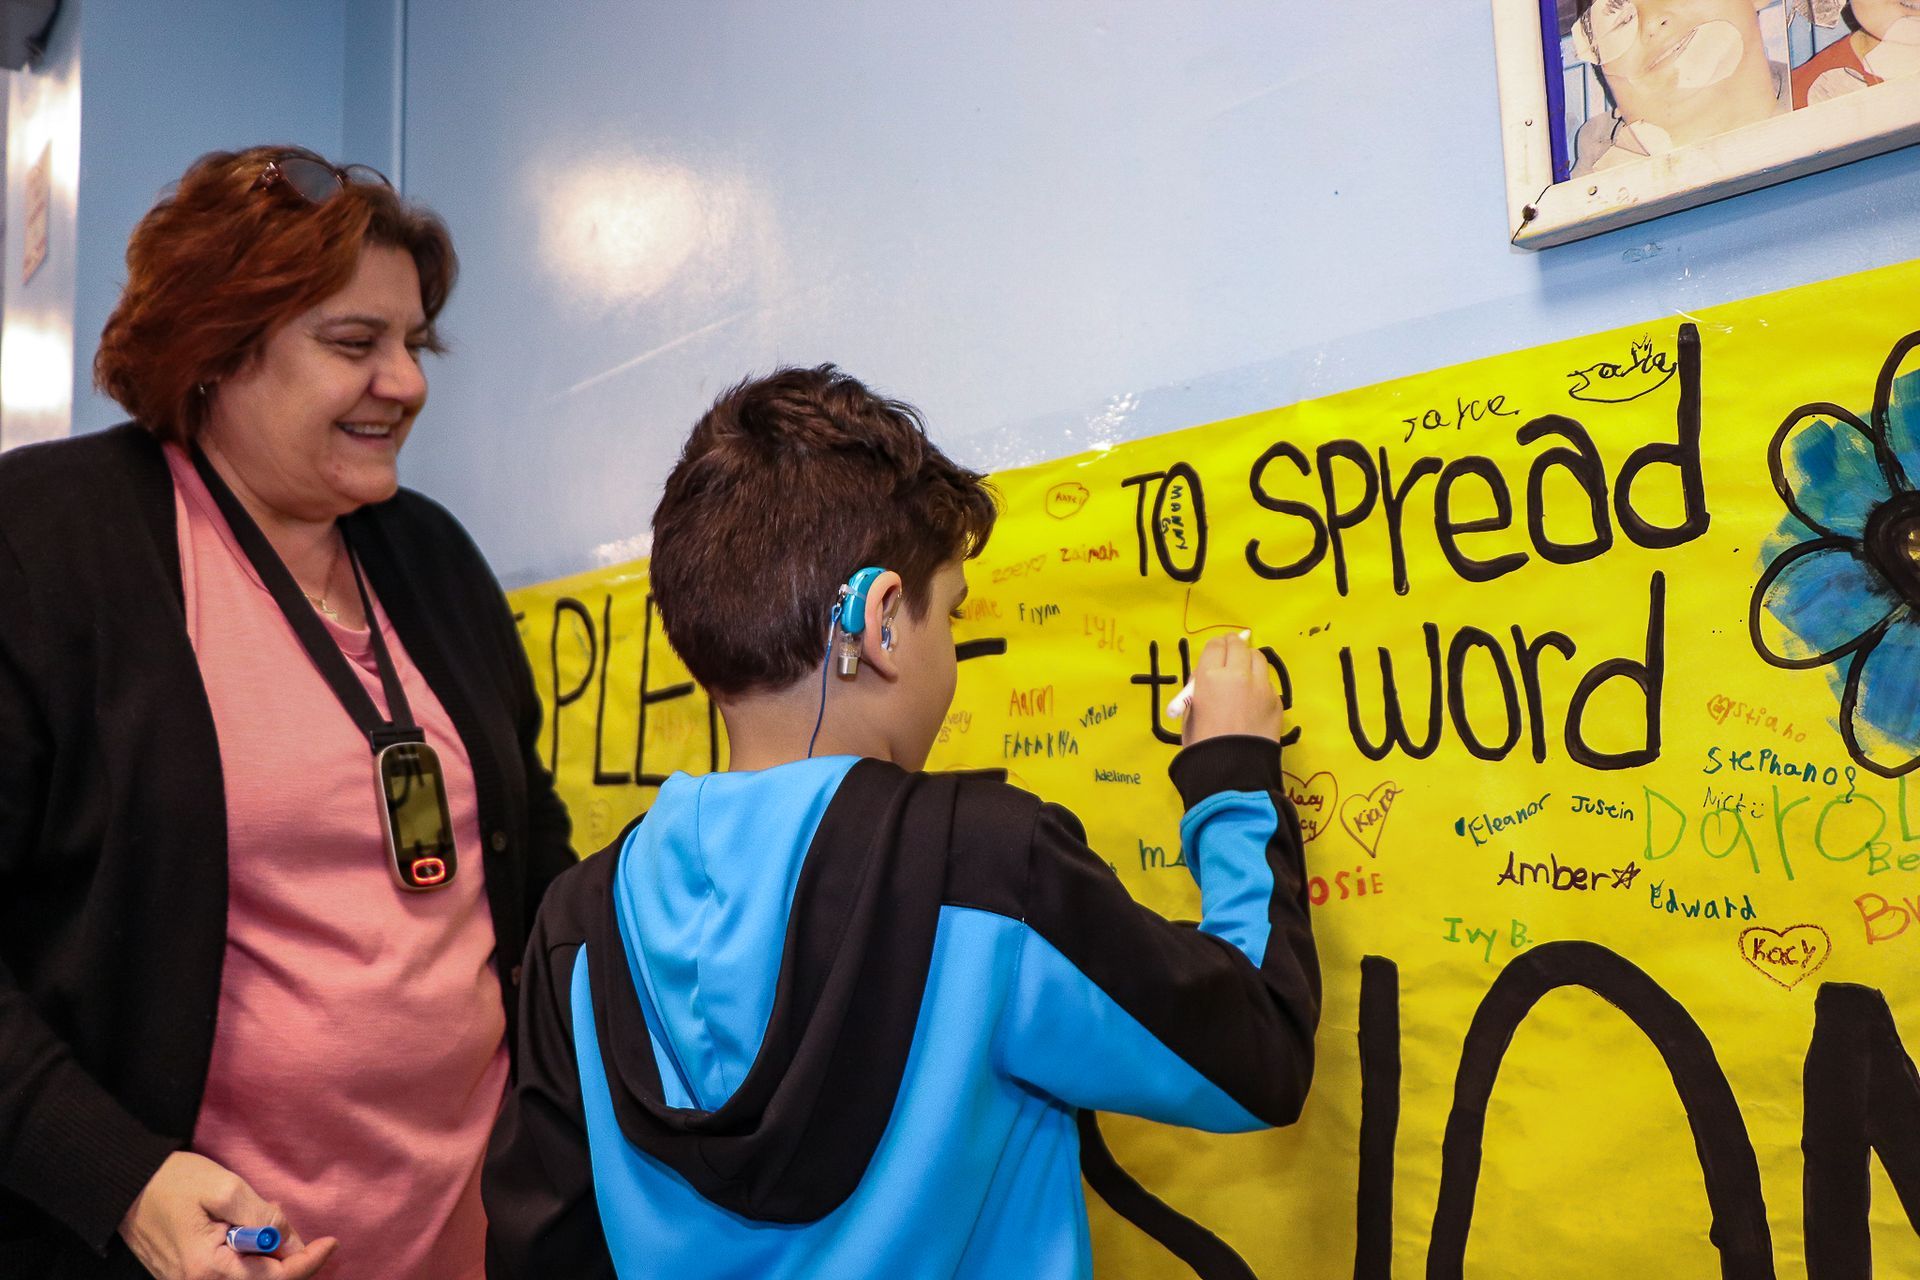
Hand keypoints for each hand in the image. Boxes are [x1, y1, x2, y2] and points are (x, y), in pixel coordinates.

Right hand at [119, 1152, 335, 1279]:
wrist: (124, 1185)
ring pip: (247, 1278)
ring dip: (268, 1256)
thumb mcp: (225, 1189)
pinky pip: (230, 1273)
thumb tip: (291, 1242)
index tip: (330, 1243)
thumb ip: (262, 1217)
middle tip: (290, 1223)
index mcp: (208, 1270)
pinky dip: (249, 1256)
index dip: (306, 1263)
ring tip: (266, 1217)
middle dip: (287, 1260)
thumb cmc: (172, 1182)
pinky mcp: (186, 1275)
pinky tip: (248, 1227)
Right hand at [1182, 632, 1282, 745]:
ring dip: (1249, 660)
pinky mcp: (1276, 701)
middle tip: (1231, 650)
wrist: (1231, 772)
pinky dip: (1260, 684)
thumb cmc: (1202, 745)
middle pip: (1238, 646)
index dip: (1214, 647)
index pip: (1215, 645)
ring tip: (1244, 672)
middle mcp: (1238, 675)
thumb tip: (1207, 676)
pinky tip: (1252, 699)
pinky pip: (1267, 682)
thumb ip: (1199, 688)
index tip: (1216, 650)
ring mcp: (1261, 687)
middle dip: (1233, 646)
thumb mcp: (1190, 712)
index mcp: (1210, 677)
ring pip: (1258, 658)